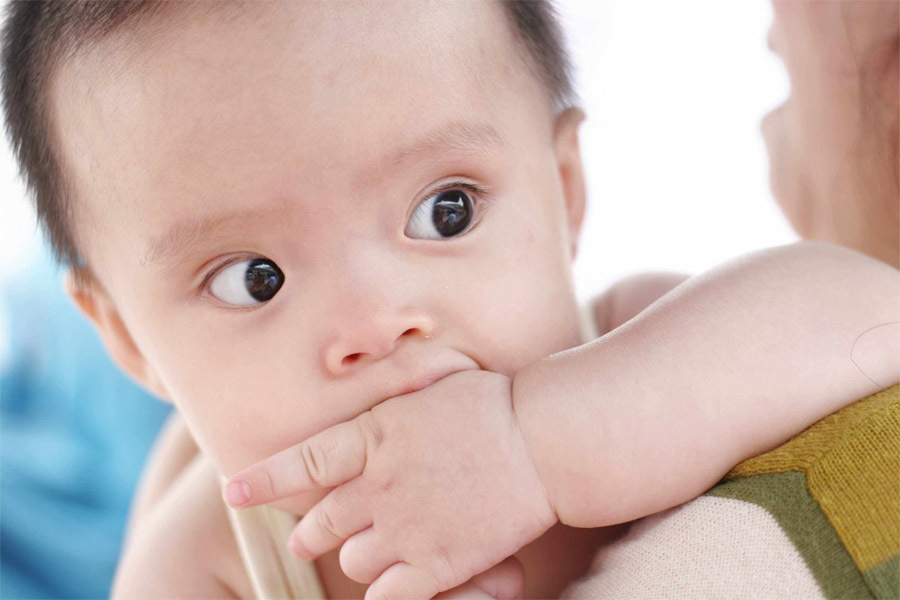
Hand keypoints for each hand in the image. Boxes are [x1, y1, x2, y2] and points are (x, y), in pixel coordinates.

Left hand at [223, 370, 555, 598]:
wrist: (540, 438)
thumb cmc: (490, 403)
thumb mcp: (427, 385)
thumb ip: (386, 406)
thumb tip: (363, 415)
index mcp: (371, 437)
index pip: (300, 464)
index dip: (263, 481)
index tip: (236, 492)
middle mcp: (377, 487)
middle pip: (318, 525)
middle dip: (310, 533)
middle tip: (312, 535)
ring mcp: (404, 528)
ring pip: (351, 562)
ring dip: (358, 558)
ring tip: (378, 548)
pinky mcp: (436, 563)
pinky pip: (387, 596)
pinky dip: (385, 594)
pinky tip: (397, 583)